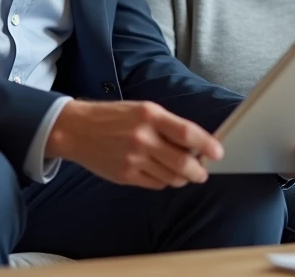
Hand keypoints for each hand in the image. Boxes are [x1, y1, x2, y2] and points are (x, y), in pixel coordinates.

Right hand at [45, 100, 221, 189]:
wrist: (76, 130)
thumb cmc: (113, 117)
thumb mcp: (141, 110)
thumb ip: (167, 125)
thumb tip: (195, 143)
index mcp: (149, 115)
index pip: (186, 132)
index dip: (206, 145)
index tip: (218, 152)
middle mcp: (142, 137)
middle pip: (183, 162)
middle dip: (198, 171)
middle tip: (202, 171)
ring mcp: (133, 159)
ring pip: (171, 177)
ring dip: (183, 178)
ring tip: (183, 173)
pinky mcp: (125, 175)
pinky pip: (155, 184)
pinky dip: (165, 181)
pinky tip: (162, 173)